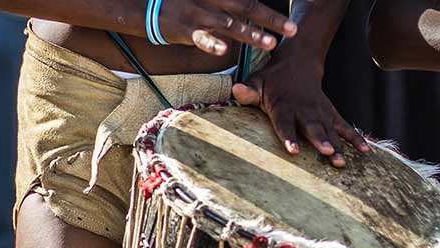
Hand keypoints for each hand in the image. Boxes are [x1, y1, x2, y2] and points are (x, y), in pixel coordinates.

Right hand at [158, 0, 297, 54]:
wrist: (147, 5)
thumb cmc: (185, 1)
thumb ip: (231, 2)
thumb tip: (249, 6)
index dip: (270, 9)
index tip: (290, 21)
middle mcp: (212, 0)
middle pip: (247, 7)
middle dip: (271, 19)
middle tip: (292, 29)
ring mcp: (199, 14)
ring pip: (229, 25)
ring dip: (250, 34)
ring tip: (270, 43)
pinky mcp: (184, 29)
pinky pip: (200, 37)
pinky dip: (211, 43)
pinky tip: (223, 51)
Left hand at [233, 58, 367, 167]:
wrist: (298, 63)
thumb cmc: (272, 79)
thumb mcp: (257, 81)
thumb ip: (248, 90)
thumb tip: (236, 90)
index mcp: (283, 105)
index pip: (285, 123)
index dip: (289, 136)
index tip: (293, 150)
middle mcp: (303, 110)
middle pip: (313, 127)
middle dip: (320, 140)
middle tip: (327, 152)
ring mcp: (320, 112)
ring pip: (330, 130)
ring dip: (338, 145)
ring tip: (341, 162)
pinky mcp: (331, 113)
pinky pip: (344, 126)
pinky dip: (355, 137)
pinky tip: (365, 150)